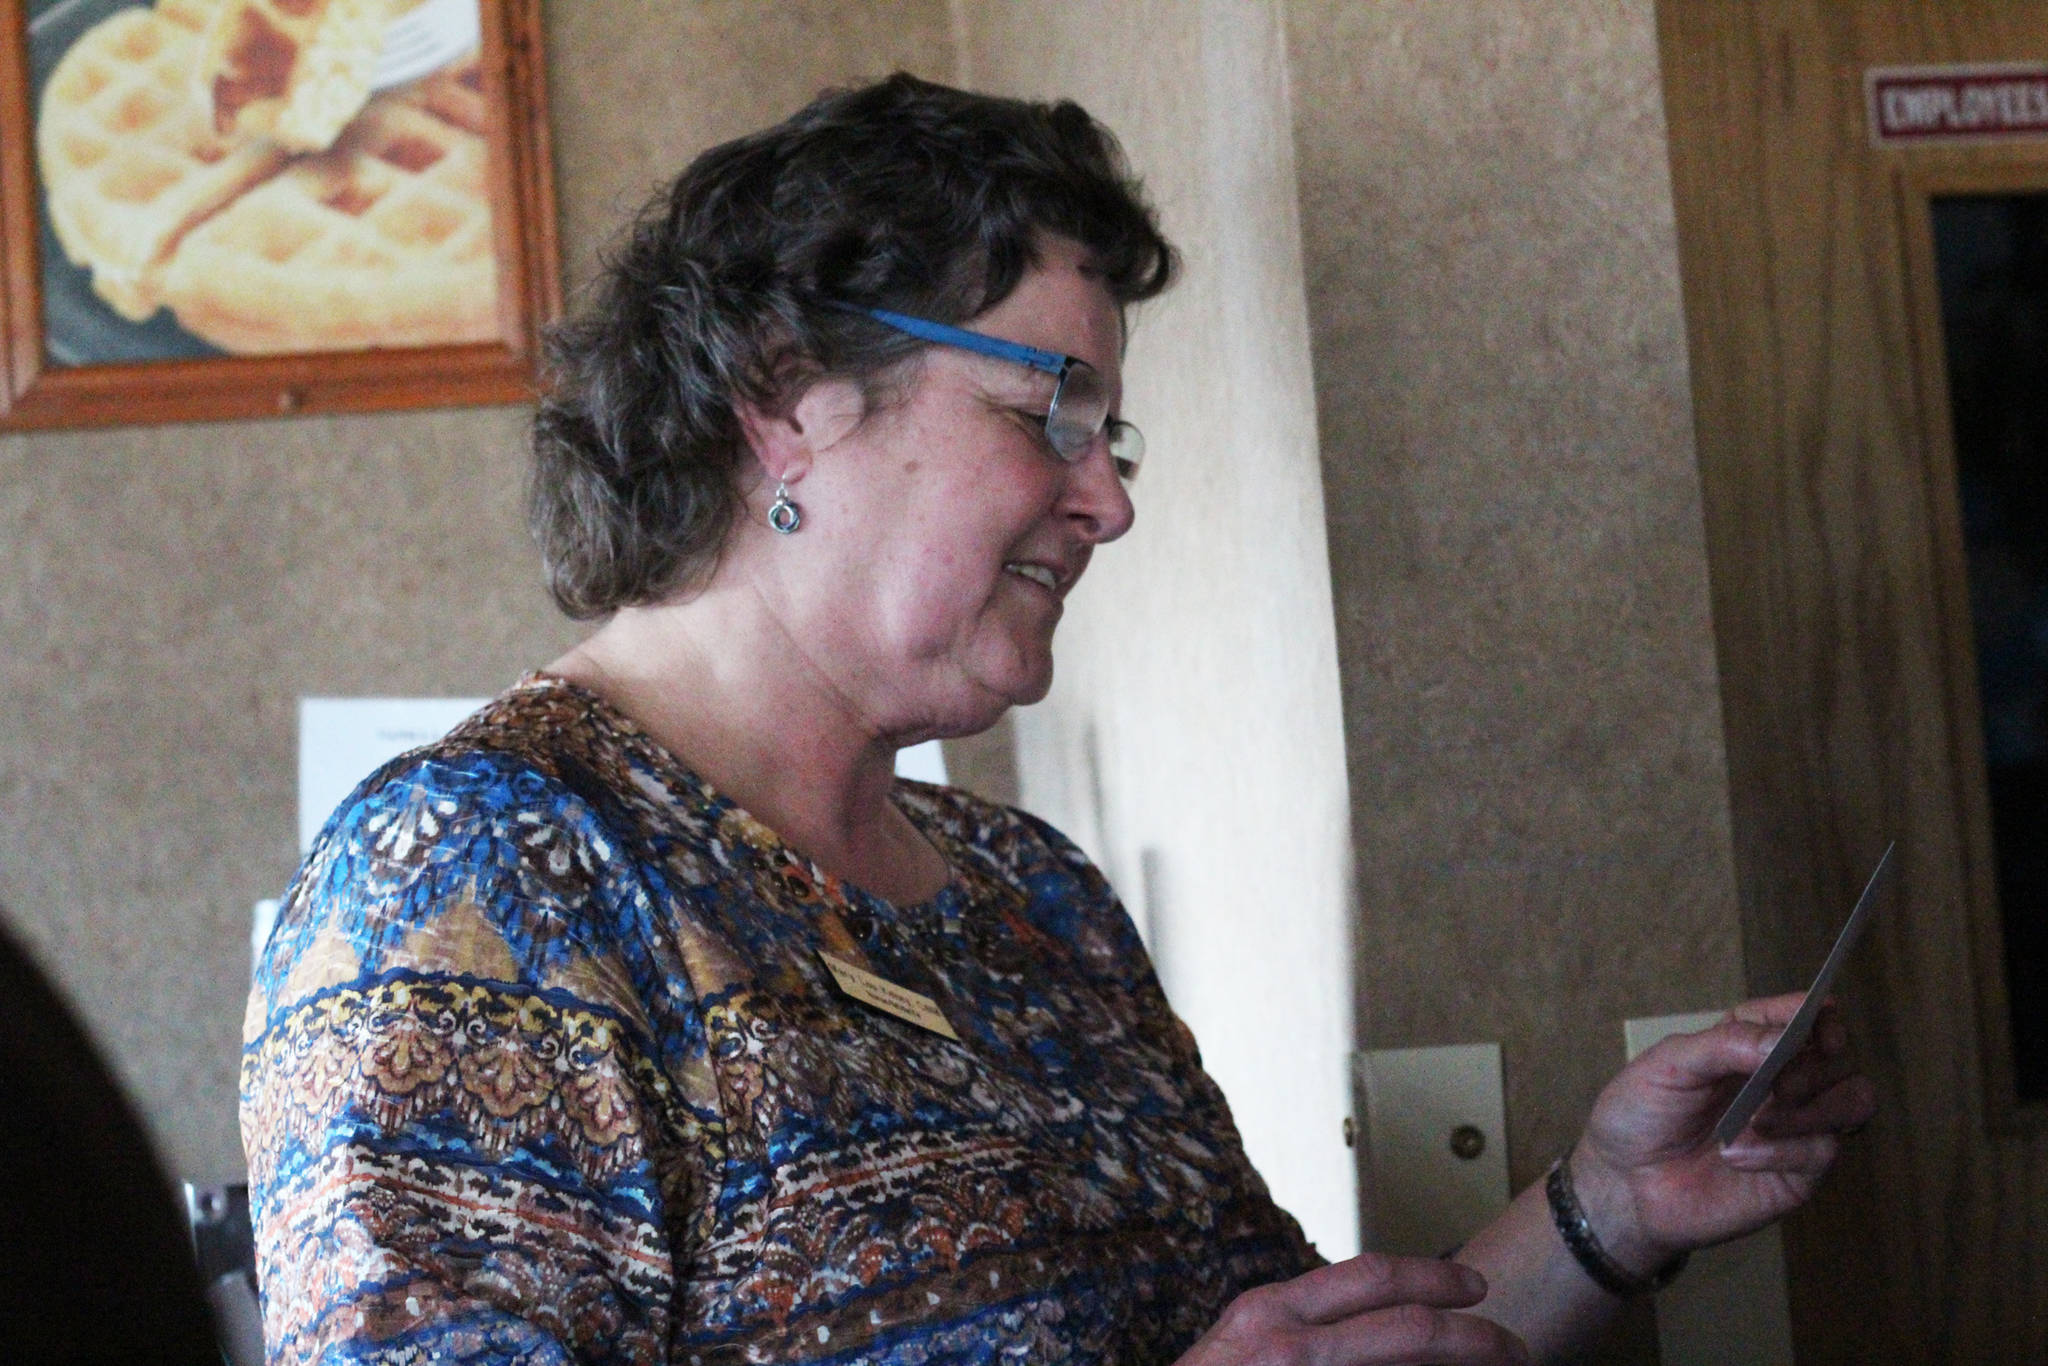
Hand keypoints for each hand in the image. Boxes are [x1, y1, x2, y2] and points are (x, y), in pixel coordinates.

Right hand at [1175, 1254, 1531, 1365]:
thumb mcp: (1243, 1350)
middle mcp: (1286, 1341)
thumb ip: (1298, 1332)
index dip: (1434, 1281)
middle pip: (1409, 1326)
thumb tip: (1373, 1332)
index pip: (1372, 1278)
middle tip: (1516, 1350)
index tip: (1475, 1292)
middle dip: (1477, 1337)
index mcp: (1270, 1312)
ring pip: (1407, 1363)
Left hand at [1568, 992, 1877, 1272]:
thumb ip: (1725, 1043)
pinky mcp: (1797, 1172)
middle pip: (1840, 1057)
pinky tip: (1738, 1155)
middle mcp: (1782, 1079)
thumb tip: (1783, 1040)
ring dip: (1814, 1108)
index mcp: (1751, 1043)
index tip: (1816, 1029)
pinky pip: (1823, 1151)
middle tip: (1777, 1085)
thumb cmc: (1640, 1114)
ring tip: (1761, 1120)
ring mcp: (1795, 1125)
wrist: (1624, 1184)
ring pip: (1854, 1101)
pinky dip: (1784, 1150)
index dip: (1822, 1016)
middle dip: (1814, 1067)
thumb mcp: (1669, 1064)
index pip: (1809, 1015)